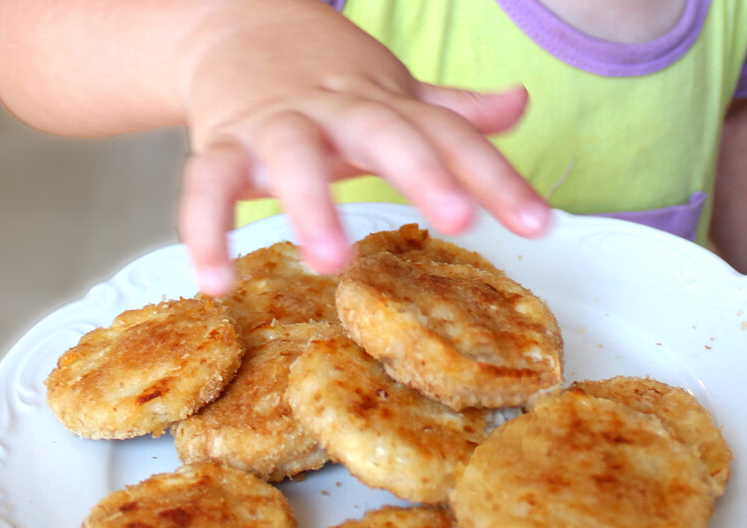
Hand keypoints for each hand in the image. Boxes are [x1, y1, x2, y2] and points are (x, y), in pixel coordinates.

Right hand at [177, 0, 549, 294]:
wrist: (229, 25)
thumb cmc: (324, 77)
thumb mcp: (391, 92)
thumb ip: (449, 112)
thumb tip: (520, 103)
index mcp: (384, 102)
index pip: (450, 135)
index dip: (496, 177)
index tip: (539, 224)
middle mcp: (334, 109)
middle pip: (382, 131)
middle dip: (422, 172)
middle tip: (457, 217)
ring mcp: (274, 123)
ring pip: (291, 153)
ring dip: (311, 204)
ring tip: (333, 261)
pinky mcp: (220, 143)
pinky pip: (207, 183)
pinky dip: (207, 230)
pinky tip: (219, 283)